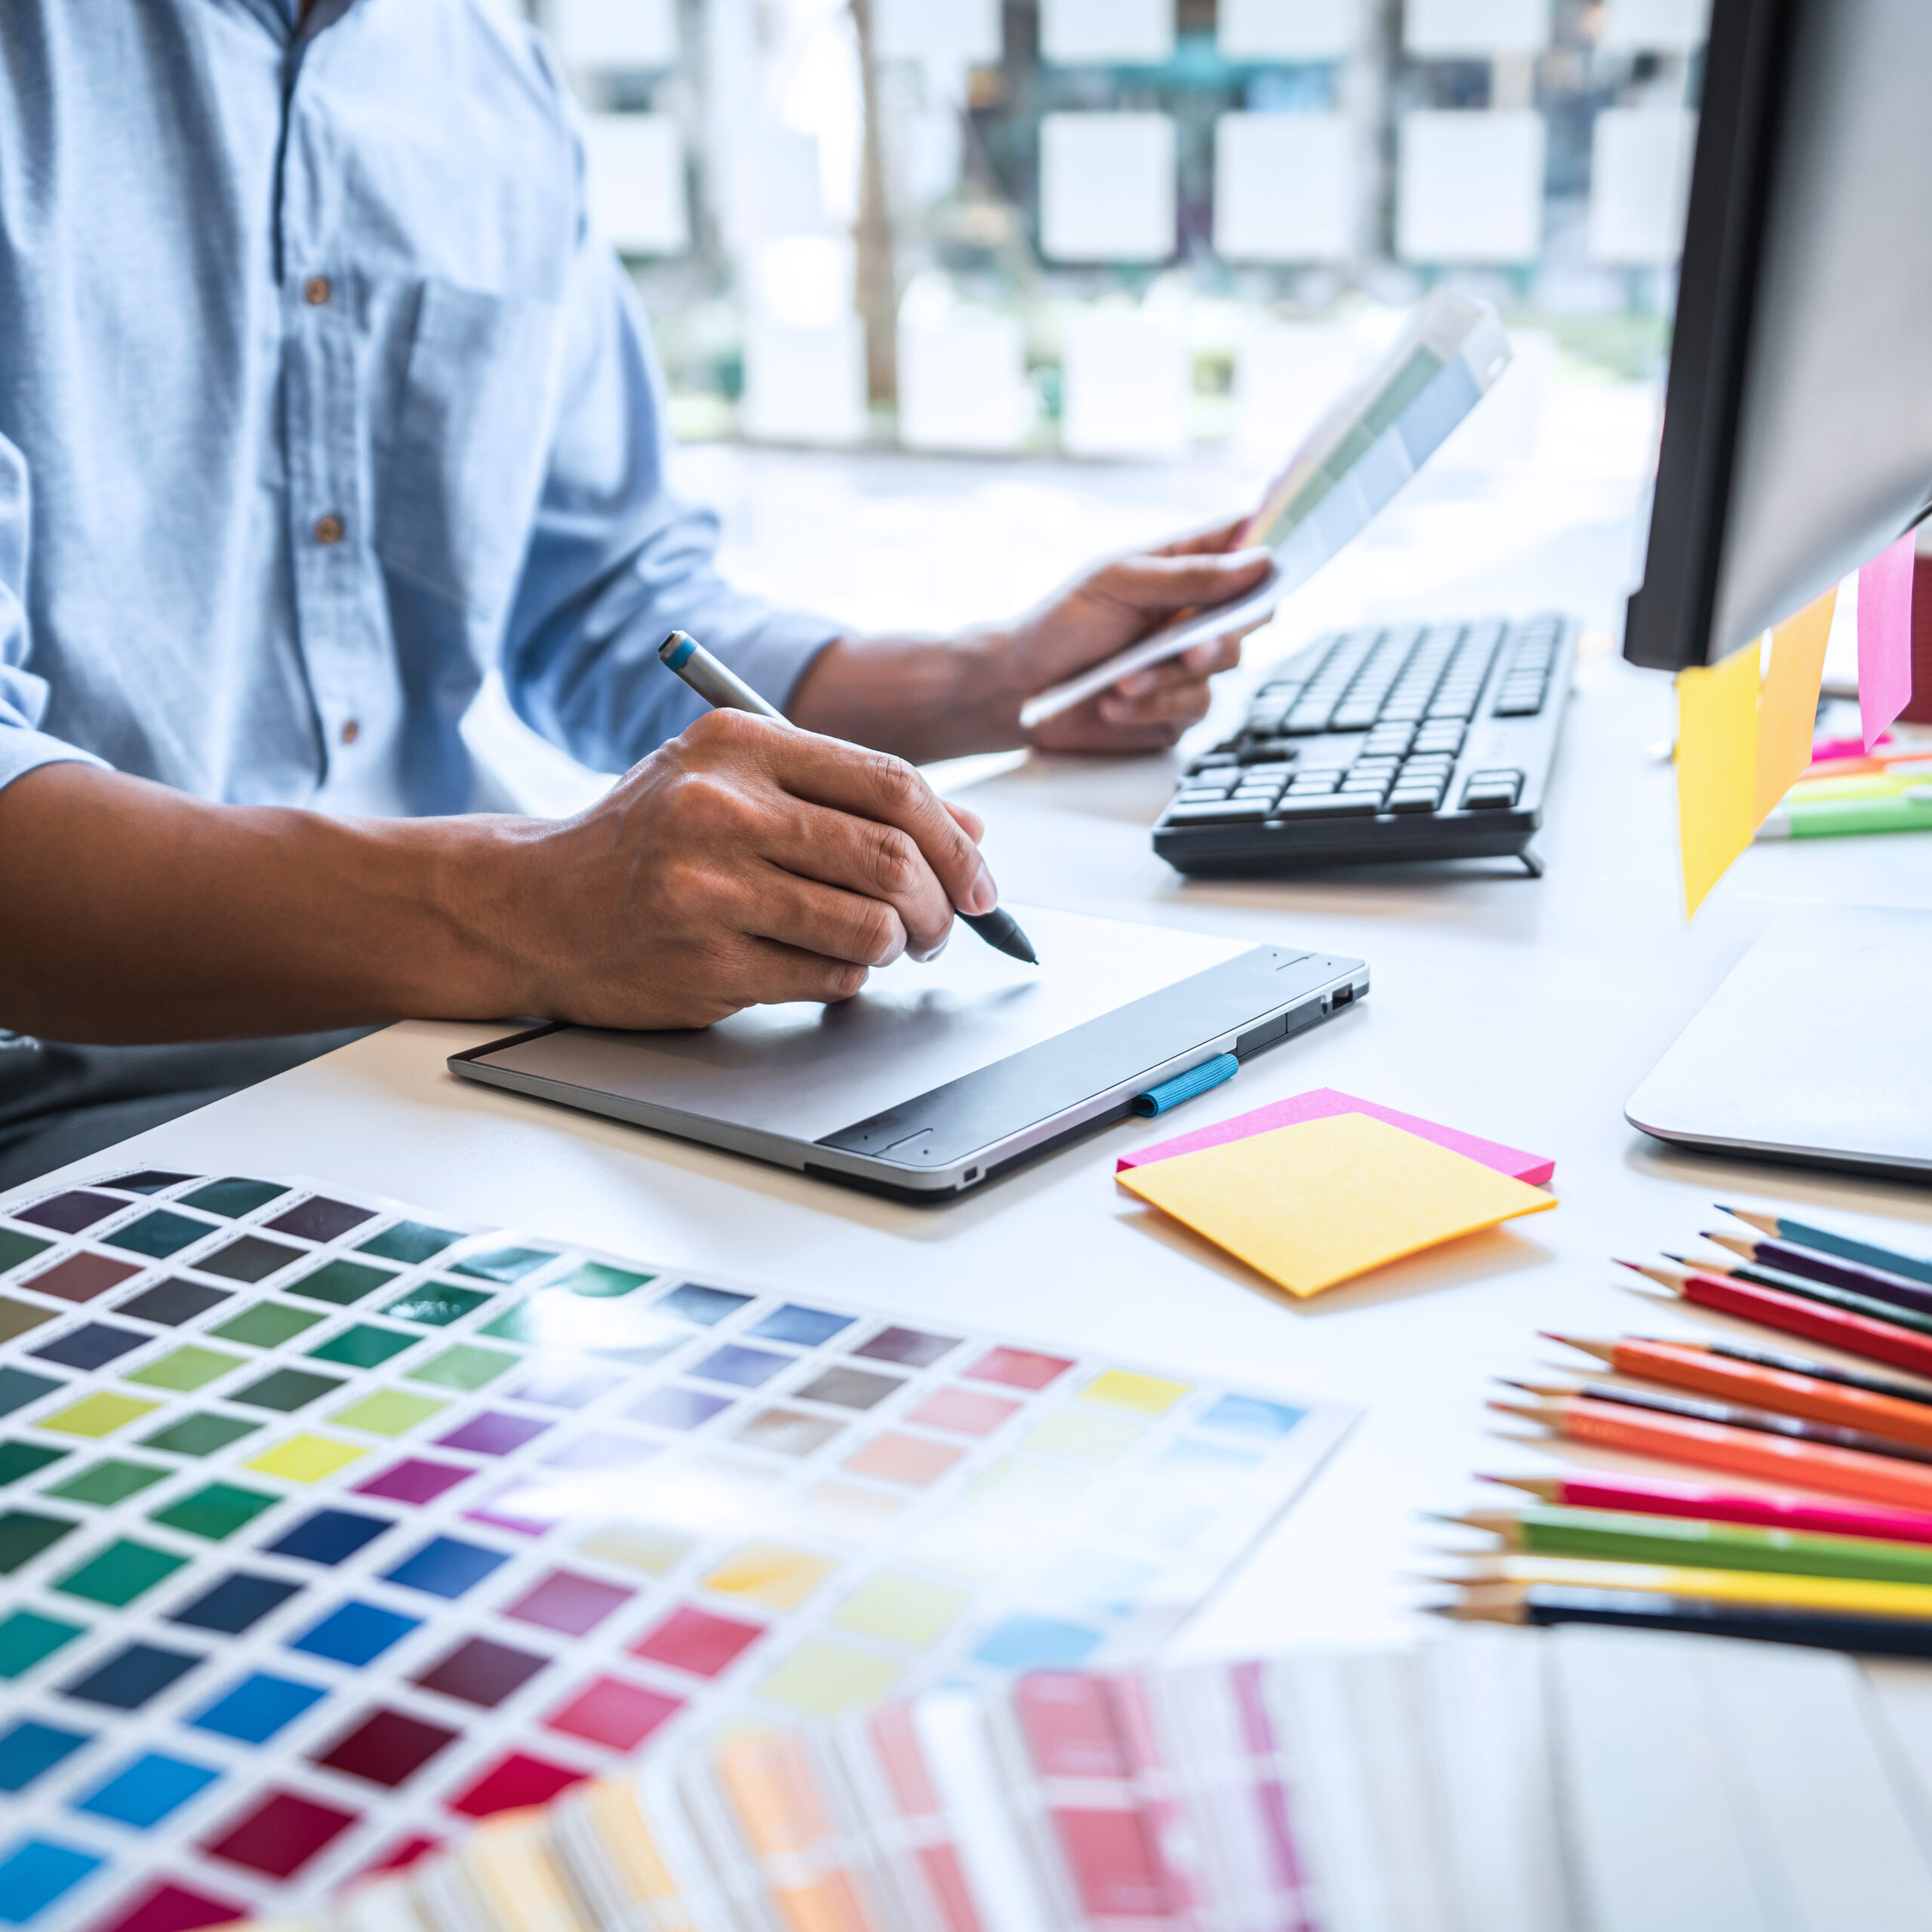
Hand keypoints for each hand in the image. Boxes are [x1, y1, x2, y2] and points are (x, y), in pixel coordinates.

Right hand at [512, 708, 994, 1028]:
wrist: (535, 906)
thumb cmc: (649, 840)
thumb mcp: (737, 784)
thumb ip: (848, 796)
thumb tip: (971, 833)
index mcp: (739, 743)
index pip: (891, 784)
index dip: (957, 840)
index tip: (980, 882)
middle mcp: (721, 807)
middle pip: (891, 858)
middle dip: (942, 905)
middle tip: (945, 928)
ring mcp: (707, 888)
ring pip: (869, 927)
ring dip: (899, 947)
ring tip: (884, 945)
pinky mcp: (704, 961)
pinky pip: (828, 978)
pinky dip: (848, 977)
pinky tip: (821, 963)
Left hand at [999, 517, 1272, 751]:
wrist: (1019, 690)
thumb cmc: (1060, 624)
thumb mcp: (1118, 582)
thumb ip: (1189, 576)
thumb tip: (1259, 563)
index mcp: (1183, 565)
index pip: (1245, 542)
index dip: (1272, 547)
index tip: (1277, 562)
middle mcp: (1194, 613)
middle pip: (1252, 615)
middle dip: (1219, 636)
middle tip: (1187, 652)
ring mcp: (1190, 663)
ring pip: (1224, 669)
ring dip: (1170, 677)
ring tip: (1120, 681)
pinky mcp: (1177, 709)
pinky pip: (1194, 709)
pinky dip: (1154, 708)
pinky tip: (1115, 703)